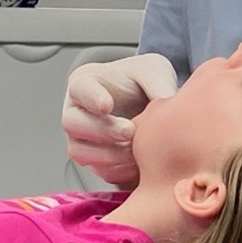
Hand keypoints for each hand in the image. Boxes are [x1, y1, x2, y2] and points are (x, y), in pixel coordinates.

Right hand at [62, 53, 177, 186]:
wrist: (147, 104)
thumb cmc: (141, 82)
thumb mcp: (153, 71)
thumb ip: (157, 81)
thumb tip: (167, 100)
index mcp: (86, 83)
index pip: (79, 88)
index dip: (91, 98)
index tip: (106, 105)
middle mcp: (77, 112)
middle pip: (74, 124)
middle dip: (102, 130)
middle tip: (129, 131)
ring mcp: (82, 139)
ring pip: (82, 152)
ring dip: (110, 155)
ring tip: (137, 150)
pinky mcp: (96, 162)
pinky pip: (100, 171)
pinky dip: (119, 170)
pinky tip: (138, 164)